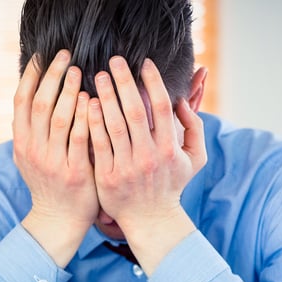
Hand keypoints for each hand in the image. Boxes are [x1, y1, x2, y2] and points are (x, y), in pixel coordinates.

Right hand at [12, 49, 97, 266]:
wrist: (58, 220)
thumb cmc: (50, 183)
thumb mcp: (31, 156)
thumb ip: (31, 129)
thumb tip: (34, 93)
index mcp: (21, 142)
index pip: (21, 100)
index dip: (32, 75)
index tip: (45, 54)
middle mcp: (33, 150)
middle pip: (40, 103)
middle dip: (54, 76)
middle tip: (67, 55)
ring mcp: (52, 162)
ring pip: (59, 118)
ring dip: (70, 91)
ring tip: (80, 72)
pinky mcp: (74, 172)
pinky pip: (80, 139)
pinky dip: (86, 117)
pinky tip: (95, 101)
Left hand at [88, 56, 206, 271]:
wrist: (151, 221)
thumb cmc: (171, 185)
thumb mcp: (194, 159)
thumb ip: (195, 129)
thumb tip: (183, 102)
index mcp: (169, 148)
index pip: (161, 107)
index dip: (153, 82)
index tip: (143, 62)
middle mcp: (148, 156)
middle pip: (135, 111)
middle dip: (124, 82)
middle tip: (114, 61)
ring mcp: (127, 167)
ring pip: (114, 126)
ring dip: (105, 98)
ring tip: (97, 76)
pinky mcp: (107, 177)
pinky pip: (98, 145)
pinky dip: (92, 123)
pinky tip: (86, 104)